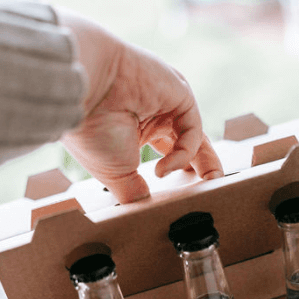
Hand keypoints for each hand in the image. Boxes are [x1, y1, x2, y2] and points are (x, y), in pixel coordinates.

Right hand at [58, 9, 223, 203]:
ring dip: (206, 163)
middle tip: (212, 192)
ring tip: (210, 186)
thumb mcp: (115, 173)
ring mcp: (168, 101)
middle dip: (201, 168)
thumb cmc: (91, 128)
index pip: (166, 149)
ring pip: (197, 137)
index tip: (180, 195)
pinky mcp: (180, 92)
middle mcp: (153, 112)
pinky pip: (193, 130)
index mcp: (134, 127)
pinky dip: (184, 154)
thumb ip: (134, 192)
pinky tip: (162, 170)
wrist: (86, 87)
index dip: (175, 170)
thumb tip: (146, 210)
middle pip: (187, 143)